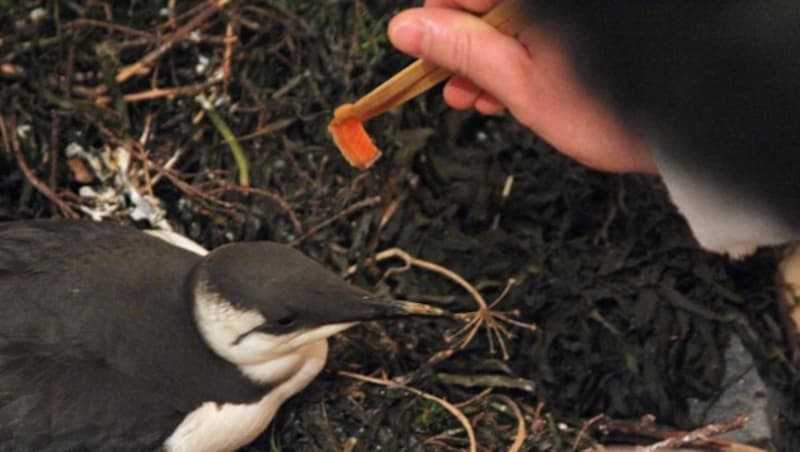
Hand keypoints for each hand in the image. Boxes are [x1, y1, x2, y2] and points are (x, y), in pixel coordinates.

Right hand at [388, 0, 656, 172]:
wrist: (679, 122)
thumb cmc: (608, 106)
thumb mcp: (519, 83)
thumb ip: (461, 49)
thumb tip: (407, 28)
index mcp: (527, 1)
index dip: (436, 22)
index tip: (428, 55)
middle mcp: (543, 4)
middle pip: (482, 5)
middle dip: (463, 46)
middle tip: (455, 85)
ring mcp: (560, 18)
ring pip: (507, 20)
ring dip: (487, 58)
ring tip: (481, 98)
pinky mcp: (574, 31)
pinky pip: (533, 31)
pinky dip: (517, 56)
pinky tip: (508, 88)